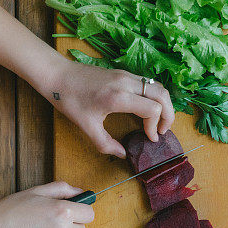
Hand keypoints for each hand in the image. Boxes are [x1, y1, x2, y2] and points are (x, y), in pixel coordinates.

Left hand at [43, 60, 174, 156]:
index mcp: (118, 97)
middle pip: (162, 95)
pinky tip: (147, 109)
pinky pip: (147, 82)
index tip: (149, 138)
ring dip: (163, 103)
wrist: (58, 75)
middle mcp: (126, 83)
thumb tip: (122, 154)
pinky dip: (154, 96)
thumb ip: (106, 144)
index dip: (155, 126)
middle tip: (162, 130)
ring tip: (158, 120)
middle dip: (168, 114)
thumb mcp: (86, 126)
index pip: (152, 109)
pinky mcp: (123, 73)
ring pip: (157, 86)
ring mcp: (126, 75)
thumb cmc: (70, 100)